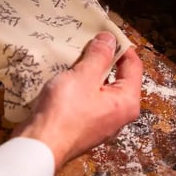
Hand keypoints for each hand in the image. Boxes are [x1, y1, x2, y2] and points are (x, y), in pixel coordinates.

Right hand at [12, 32, 142, 170]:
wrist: (41, 145)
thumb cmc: (65, 112)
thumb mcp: (83, 77)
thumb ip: (99, 56)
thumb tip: (110, 39)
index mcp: (126, 102)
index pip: (134, 66)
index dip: (121, 46)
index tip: (106, 30)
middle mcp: (119, 114)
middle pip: (118, 76)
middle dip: (103, 57)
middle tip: (88, 40)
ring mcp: (102, 121)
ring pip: (100, 86)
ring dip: (89, 69)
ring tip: (74, 54)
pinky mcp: (85, 124)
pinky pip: (87, 97)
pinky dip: (79, 83)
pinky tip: (66, 74)